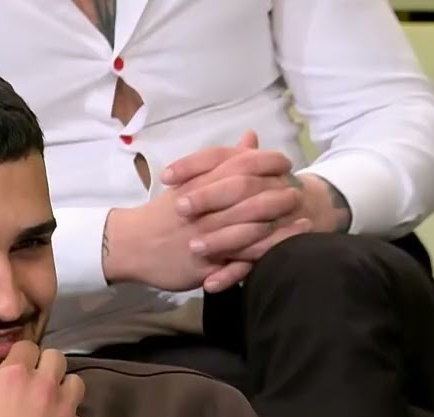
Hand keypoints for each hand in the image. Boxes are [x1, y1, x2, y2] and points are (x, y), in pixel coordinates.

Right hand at [0, 342, 86, 416]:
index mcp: (14, 375)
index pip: (28, 346)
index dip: (23, 357)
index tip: (19, 370)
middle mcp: (44, 386)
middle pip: (57, 358)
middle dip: (47, 367)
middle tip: (36, 386)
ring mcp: (66, 409)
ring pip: (76, 383)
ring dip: (64, 390)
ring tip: (51, 408)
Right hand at [103, 132, 310, 292]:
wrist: (130, 245)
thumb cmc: (162, 214)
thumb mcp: (190, 182)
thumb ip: (223, 162)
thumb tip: (251, 137)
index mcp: (200, 183)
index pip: (238, 164)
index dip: (267, 161)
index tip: (285, 162)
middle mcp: (204, 208)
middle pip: (248, 195)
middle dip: (278, 193)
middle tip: (300, 192)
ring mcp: (205, 236)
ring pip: (249, 228)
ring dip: (279, 224)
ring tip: (303, 220)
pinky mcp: (206, 263)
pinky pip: (240, 260)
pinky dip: (264, 254)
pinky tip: (285, 251)